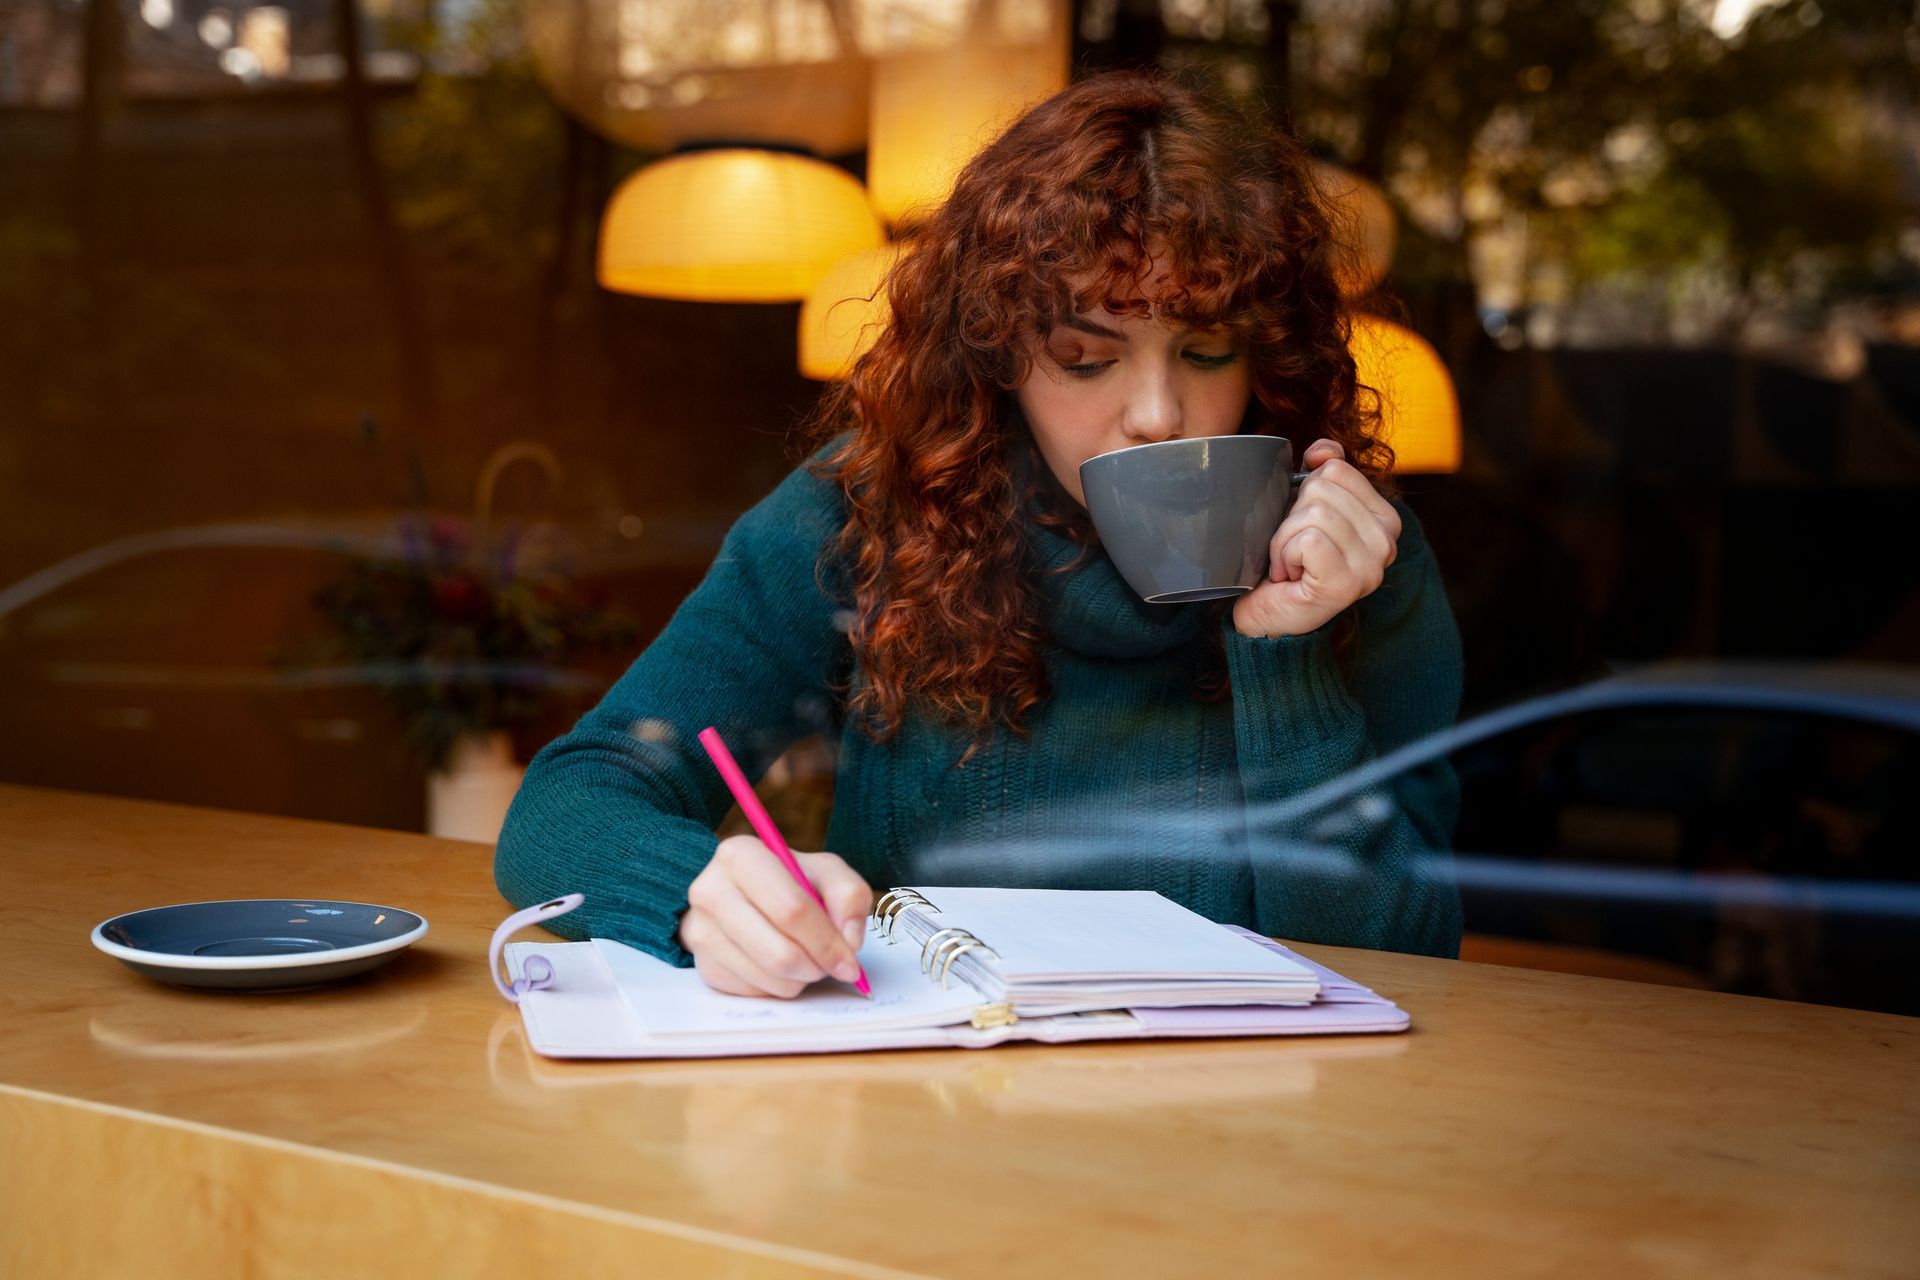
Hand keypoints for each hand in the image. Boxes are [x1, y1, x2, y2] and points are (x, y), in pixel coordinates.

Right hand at [677, 836, 872, 997]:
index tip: (849, 961)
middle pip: (780, 953)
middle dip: (817, 966)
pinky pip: (756, 992)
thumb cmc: (788, 880)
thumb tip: (848, 943)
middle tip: (832, 965)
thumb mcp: (825, 871)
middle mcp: (711, 892)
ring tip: (806, 956)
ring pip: (770, 978)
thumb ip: (849, 896)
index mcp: (741, 856)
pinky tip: (779, 963)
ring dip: (801, 978)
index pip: (792, 910)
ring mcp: (702, 932)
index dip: (827, 941)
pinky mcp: (704, 966)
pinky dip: (779, 985)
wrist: (741, 893)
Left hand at [1230, 439, 1401, 638]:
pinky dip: (1283, 555)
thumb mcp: (1304, 509)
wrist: (1266, 616)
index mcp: (1384, 520)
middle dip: (1292, 518)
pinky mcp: (1346, 584)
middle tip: (1294, 552)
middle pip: (1322, 489)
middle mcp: (1387, 544)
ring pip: (1314, 514)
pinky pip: (1307, 540)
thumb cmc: (1286, 562)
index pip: (1336, 470)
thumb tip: (1323, 450)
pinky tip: (1289, 576)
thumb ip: (1321, 473)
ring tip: (1290, 565)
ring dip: (1284, 539)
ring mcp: (1371, 567)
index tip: (1304, 530)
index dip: (1305, 495)